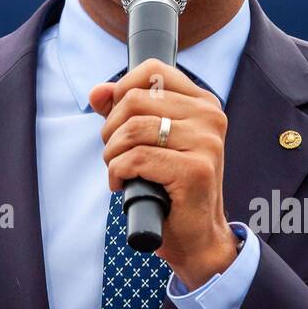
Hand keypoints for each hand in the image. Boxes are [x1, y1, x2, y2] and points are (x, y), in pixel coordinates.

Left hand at [89, 58, 234, 289]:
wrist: (197, 237)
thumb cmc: (171, 187)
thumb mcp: (148, 141)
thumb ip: (123, 111)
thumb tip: (97, 91)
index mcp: (203, 102)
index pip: (152, 70)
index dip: (122, 91)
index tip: (117, 120)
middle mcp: (210, 116)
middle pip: (134, 100)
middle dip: (111, 129)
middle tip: (115, 153)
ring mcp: (206, 142)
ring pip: (132, 129)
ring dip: (112, 153)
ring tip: (119, 170)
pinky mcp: (196, 170)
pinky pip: (136, 158)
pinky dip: (117, 172)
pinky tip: (122, 184)